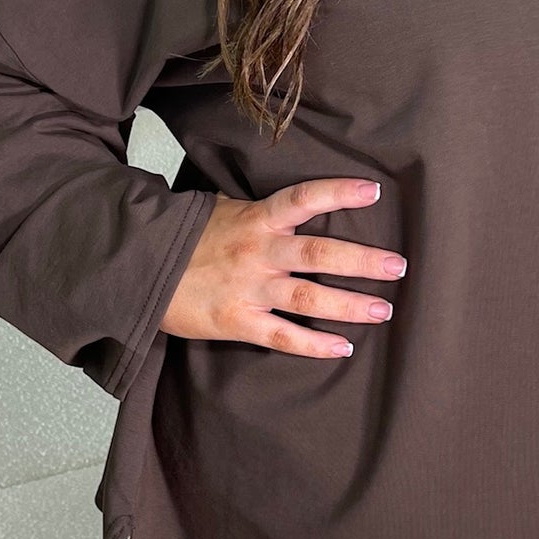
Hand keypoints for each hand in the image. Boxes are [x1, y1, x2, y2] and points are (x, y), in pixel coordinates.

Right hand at [159, 177, 404, 357]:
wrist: (139, 269)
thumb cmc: (185, 238)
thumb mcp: (221, 210)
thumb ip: (259, 211)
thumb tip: (293, 205)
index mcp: (255, 219)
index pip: (303, 199)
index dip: (338, 193)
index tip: (374, 190)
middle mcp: (257, 252)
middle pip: (319, 255)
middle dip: (362, 262)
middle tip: (398, 267)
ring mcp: (248, 289)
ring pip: (308, 298)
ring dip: (350, 306)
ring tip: (384, 310)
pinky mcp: (236, 322)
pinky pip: (282, 336)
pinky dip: (314, 345)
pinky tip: (343, 347)